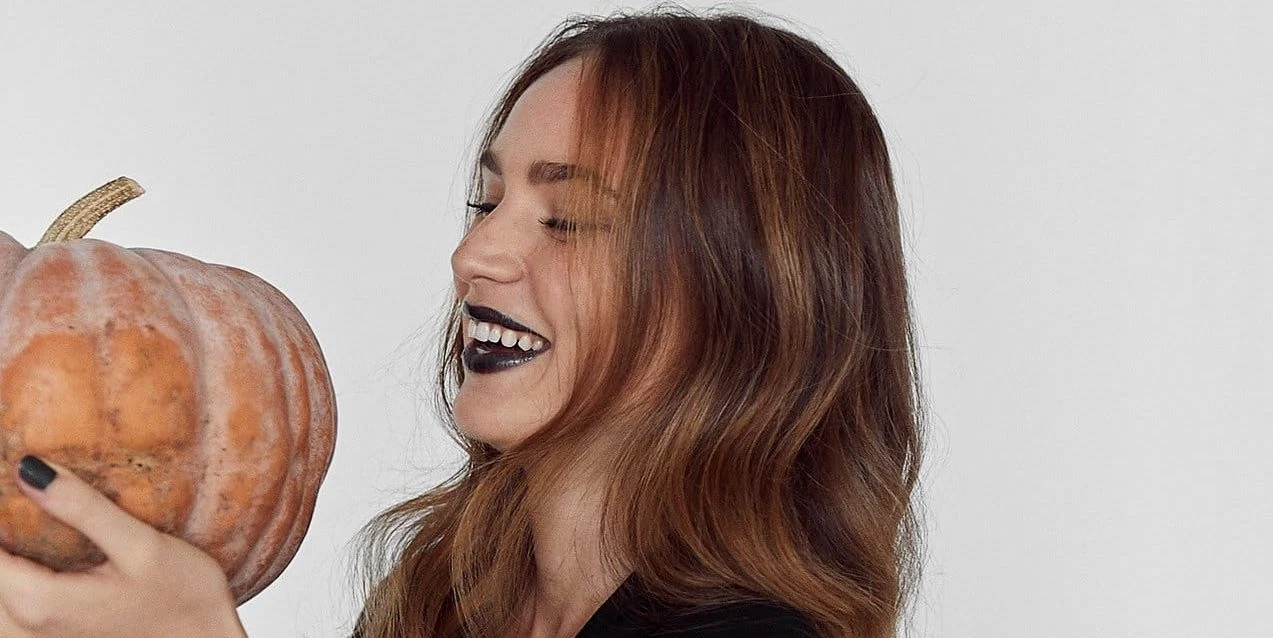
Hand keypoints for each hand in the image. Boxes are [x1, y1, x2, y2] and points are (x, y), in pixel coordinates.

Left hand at [0, 456, 247, 636]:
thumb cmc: (184, 601)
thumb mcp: (142, 546)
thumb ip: (83, 509)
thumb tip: (30, 470)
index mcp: (39, 601)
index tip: (14, 476)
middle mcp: (23, 627)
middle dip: (5, 532)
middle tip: (25, 497)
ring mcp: (33, 637)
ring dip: (9, 557)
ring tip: (29, 523)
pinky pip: (8, 609)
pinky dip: (14, 579)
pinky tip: (38, 558)